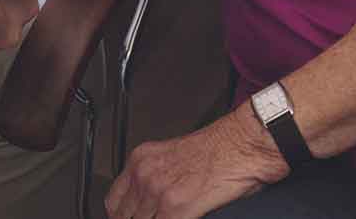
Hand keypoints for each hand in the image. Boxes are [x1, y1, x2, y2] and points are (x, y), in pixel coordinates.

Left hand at [106, 105, 287, 218]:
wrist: (242, 144)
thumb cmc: (219, 148)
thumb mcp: (173, 157)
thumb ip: (155, 178)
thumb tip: (147, 204)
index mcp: (142, 159)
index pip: (114, 201)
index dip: (121, 216)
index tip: (128, 218)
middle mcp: (145, 174)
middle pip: (122, 217)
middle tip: (151, 218)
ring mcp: (159, 192)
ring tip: (168, 218)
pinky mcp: (177, 207)